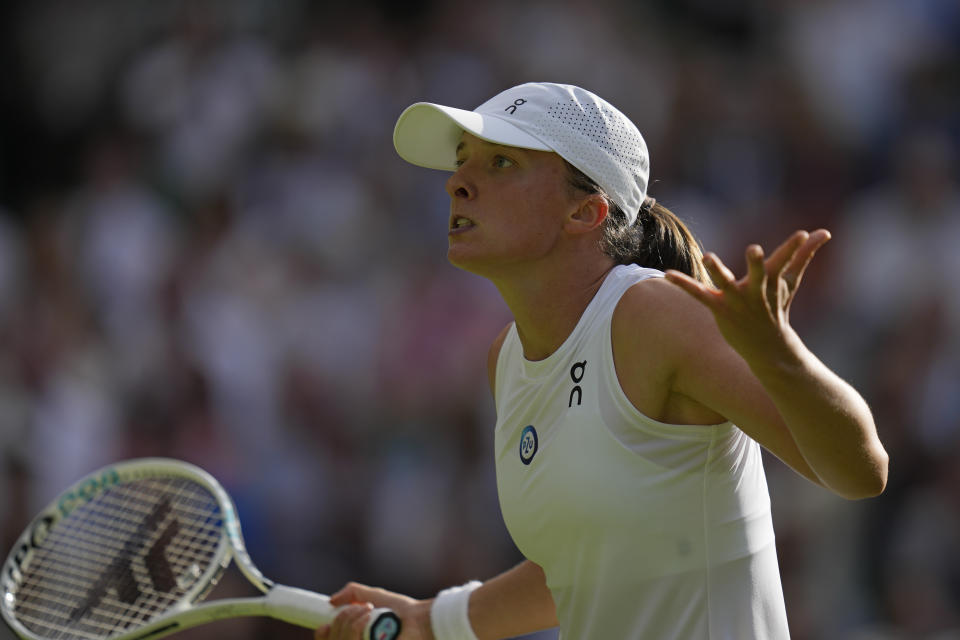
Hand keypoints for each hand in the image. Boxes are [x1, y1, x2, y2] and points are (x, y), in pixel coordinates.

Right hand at [314, 582, 431, 639]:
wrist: (420, 619)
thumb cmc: (401, 610)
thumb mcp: (374, 597)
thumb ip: (353, 593)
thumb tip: (331, 600)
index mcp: (355, 638)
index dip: (323, 634)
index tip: (327, 622)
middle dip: (342, 619)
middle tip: (362, 608)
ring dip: (350, 621)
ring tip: (371, 612)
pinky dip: (358, 627)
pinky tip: (373, 618)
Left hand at [663, 229, 830, 365]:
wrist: (769, 349)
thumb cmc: (777, 308)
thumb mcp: (790, 282)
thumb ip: (804, 256)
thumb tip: (824, 232)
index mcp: (772, 282)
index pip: (785, 262)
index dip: (794, 248)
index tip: (802, 233)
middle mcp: (755, 291)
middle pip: (757, 275)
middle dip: (756, 264)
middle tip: (754, 249)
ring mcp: (737, 301)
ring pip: (726, 284)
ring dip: (718, 271)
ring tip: (708, 256)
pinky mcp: (719, 309)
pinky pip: (698, 294)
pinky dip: (684, 284)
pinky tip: (667, 274)